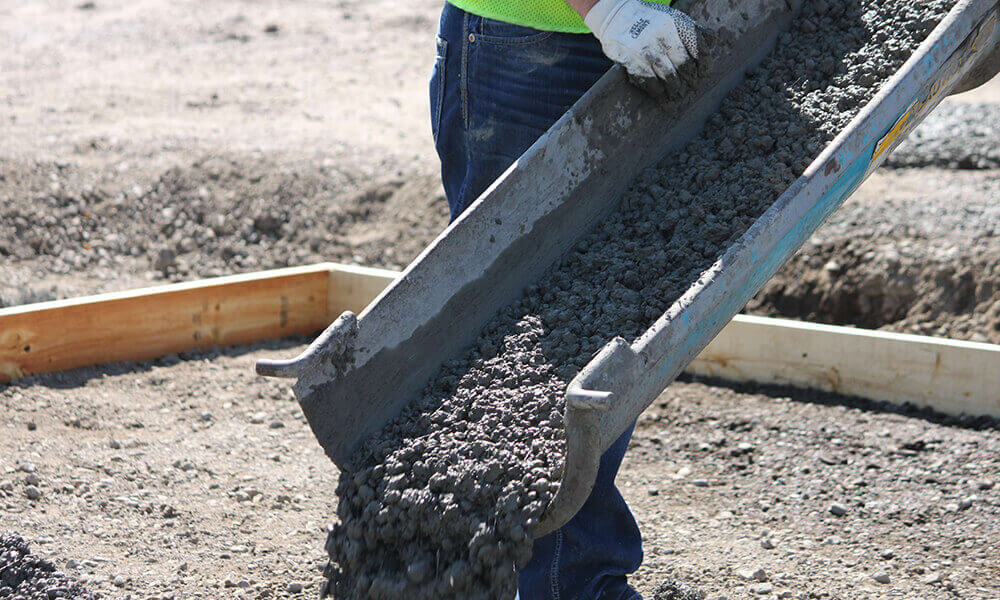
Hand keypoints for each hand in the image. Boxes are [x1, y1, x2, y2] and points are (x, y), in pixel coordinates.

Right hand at [584, 0, 710, 96]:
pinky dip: (657, 90)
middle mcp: (663, 35)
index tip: (704, 72)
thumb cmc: (650, 20)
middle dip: (690, 79)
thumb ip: (692, 29)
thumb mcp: (672, 18)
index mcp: (676, 23)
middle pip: (684, 64)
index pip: (698, 46)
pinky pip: (650, 80)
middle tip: (692, 87)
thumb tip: (713, 43)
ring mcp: (647, 48)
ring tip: (677, 94)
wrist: (616, 15)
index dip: (704, 62)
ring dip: (675, 88)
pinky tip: (661, 94)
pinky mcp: (633, 60)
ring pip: (668, 75)